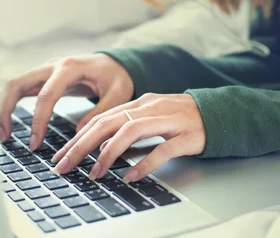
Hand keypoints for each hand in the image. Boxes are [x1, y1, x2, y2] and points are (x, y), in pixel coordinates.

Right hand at [0, 54, 133, 149]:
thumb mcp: (118, 94)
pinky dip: (10, 105)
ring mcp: (45, 70)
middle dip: (6, 110)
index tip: (35, 143)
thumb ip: (100, 112)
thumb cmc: (117, 77)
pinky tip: (10, 124)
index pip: (46, 95)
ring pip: (13, 85)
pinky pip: (20, 89)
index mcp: (70, 68)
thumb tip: (78, 135)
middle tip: (6, 138)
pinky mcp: (43, 77)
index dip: (38, 120)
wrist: (116, 63)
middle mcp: (53, 65)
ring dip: (3, 108)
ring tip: (5, 135)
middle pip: (17, 83)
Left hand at [51, 93, 205, 182]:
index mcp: (139, 103)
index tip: (61, 154)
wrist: (218, 112)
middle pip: (109, 123)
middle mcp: (150, 108)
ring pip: (130, 132)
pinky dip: (144, 163)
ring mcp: (168, 120)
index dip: (78, 136)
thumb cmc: (181, 118)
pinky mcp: (185, 135)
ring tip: (95, 172)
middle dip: (82, 145)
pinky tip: (130, 176)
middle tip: (64, 165)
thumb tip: (100, 146)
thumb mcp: (151, 117)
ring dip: (108, 153)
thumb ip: (128, 126)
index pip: (101, 118)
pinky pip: (161, 149)